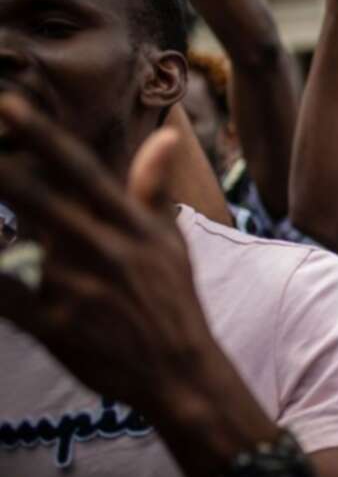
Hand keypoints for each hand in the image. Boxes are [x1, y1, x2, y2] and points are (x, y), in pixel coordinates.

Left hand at [0, 94, 220, 417]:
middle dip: (0, 171)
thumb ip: (153, 187)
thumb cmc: (173, 301)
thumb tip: (166, 136)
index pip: (82, 170)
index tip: (8, 104)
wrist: (181, 373)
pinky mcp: (56, 328)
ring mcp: (78, 290)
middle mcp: (103, 250)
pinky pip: (4, 296)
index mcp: (131, 225)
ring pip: (12, 244)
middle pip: (38, 199)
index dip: (43, 136)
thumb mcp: (170, 242)